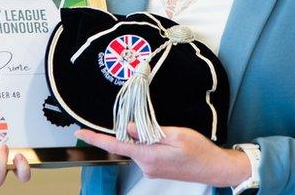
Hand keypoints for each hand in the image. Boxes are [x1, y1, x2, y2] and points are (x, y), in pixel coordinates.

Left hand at [75, 123, 249, 186]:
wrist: (214, 168)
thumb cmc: (199, 151)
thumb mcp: (175, 134)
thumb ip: (149, 131)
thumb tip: (127, 127)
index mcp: (148, 157)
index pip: (115, 146)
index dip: (96, 138)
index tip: (80, 132)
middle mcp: (146, 166)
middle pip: (127, 144)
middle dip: (133, 131)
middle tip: (156, 126)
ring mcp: (151, 169)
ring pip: (138, 147)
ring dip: (145, 137)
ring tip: (169, 135)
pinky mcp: (156, 169)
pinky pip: (146, 152)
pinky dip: (150, 143)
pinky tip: (168, 141)